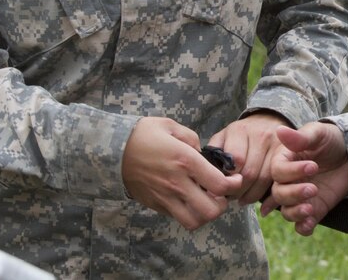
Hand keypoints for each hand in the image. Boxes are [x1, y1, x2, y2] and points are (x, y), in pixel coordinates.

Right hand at [121, 117, 242, 229]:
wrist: (112, 150)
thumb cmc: (143, 134)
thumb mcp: (171, 126)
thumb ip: (192, 139)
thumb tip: (202, 153)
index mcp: (185, 161)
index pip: (219, 184)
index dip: (233, 185)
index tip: (235, 179)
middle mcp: (177, 183)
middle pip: (211, 211)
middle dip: (222, 204)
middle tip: (221, 193)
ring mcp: (165, 197)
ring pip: (194, 221)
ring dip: (205, 214)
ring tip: (205, 200)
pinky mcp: (155, 205)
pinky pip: (178, 217)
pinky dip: (188, 212)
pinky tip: (188, 199)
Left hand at [209, 110, 290, 204]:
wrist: (268, 120)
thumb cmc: (240, 135)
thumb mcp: (223, 136)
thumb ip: (214, 154)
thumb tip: (205, 180)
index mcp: (241, 130)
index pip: (236, 160)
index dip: (228, 178)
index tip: (222, 185)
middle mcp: (261, 135)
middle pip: (250, 173)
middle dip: (238, 190)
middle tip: (230, 197)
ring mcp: (277, 145)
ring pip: (264, 179)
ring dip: (250, 195)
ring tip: (241, 199)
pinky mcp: (288, 156)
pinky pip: (277, 181)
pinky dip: (265, 196)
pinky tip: (255, 197)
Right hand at [261, 122, 347, 235]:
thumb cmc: (331, 139)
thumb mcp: (318, 134)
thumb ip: (300, 138)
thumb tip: (279, 130)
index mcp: (285, 161)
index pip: (278, 171)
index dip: (292, 172)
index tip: (313, 166)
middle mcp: (289, 181)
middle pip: (279, 193)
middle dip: (294, 193)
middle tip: (313, 188)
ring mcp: (300, 197)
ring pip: (286, 211)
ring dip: (295, 212)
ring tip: (310, 208)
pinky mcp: (314, 209)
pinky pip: (301, 225)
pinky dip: (303, 227)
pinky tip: (310, 223)